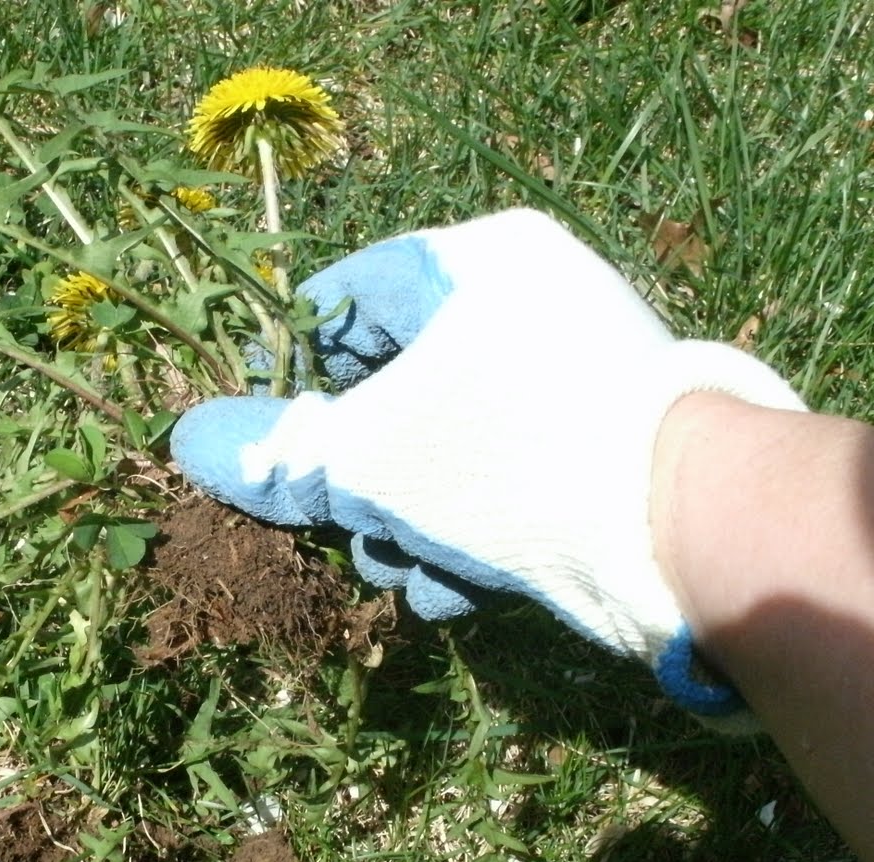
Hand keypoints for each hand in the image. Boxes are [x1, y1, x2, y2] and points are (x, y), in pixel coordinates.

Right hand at [171, 208, 804, 717]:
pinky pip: (501, 482)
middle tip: (343, 524)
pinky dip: (471, 536)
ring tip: (410, 565)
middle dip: (359, 479)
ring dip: (408, 524)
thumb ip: (277, 454)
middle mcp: (528, 309)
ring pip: (444, 451)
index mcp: (478, 265)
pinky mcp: (596, 454)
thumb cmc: (509, 463)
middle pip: (392, 391)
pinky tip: (463, 585)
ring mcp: (568, 382)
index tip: (261, 437)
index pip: (347, 300)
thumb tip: (188, 442)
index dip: (291, 371)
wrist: (685, 536)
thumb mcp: (369, 461)